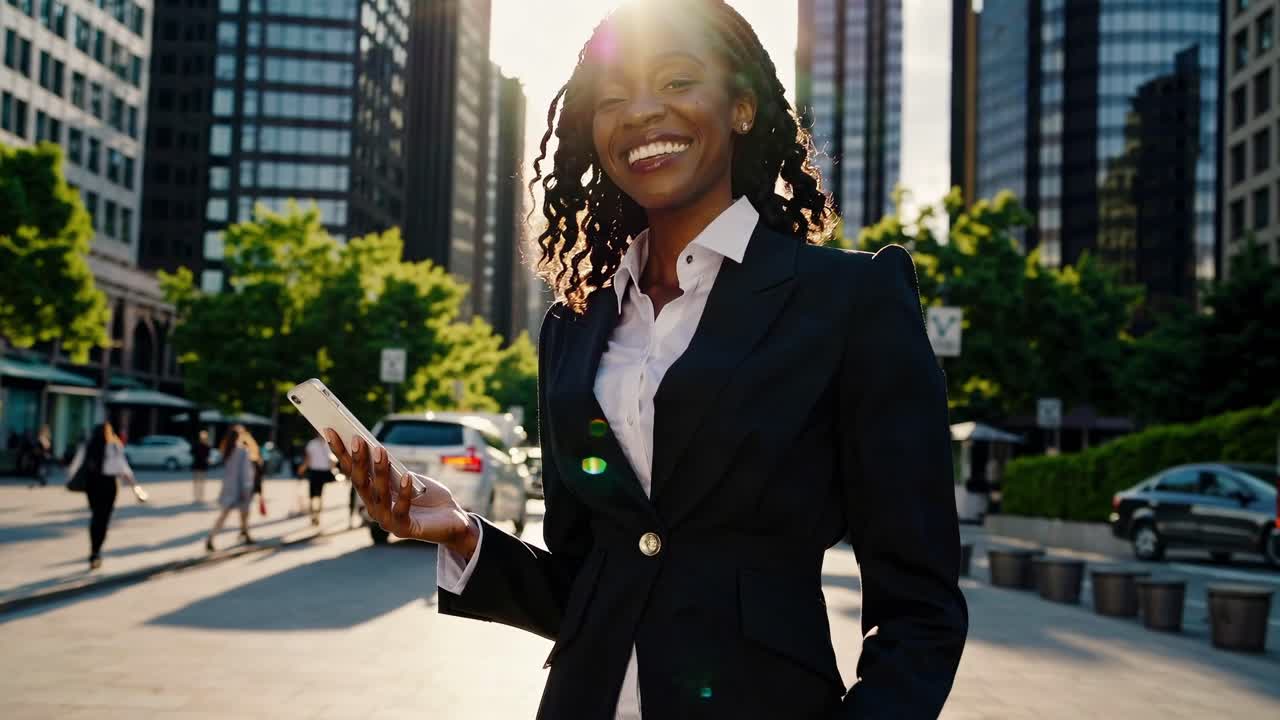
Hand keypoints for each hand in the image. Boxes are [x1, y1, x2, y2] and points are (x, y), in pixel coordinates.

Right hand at [324, 430, 478, 557]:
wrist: (452, 520)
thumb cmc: (428, 496)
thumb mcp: (407, 476)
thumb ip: (391, 468)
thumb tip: (375, 447)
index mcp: (372, 494)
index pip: (352, 471)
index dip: (340, 452)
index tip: (330, 430)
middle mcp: (374, 509)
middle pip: (360, 482)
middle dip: (357, 460)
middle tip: (356, 438)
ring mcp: (388, 521)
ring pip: (378, 494)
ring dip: (378, 471)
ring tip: (380, 449)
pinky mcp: (405, 529)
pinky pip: (402, 509)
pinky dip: (404, 492)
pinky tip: (407, 476)